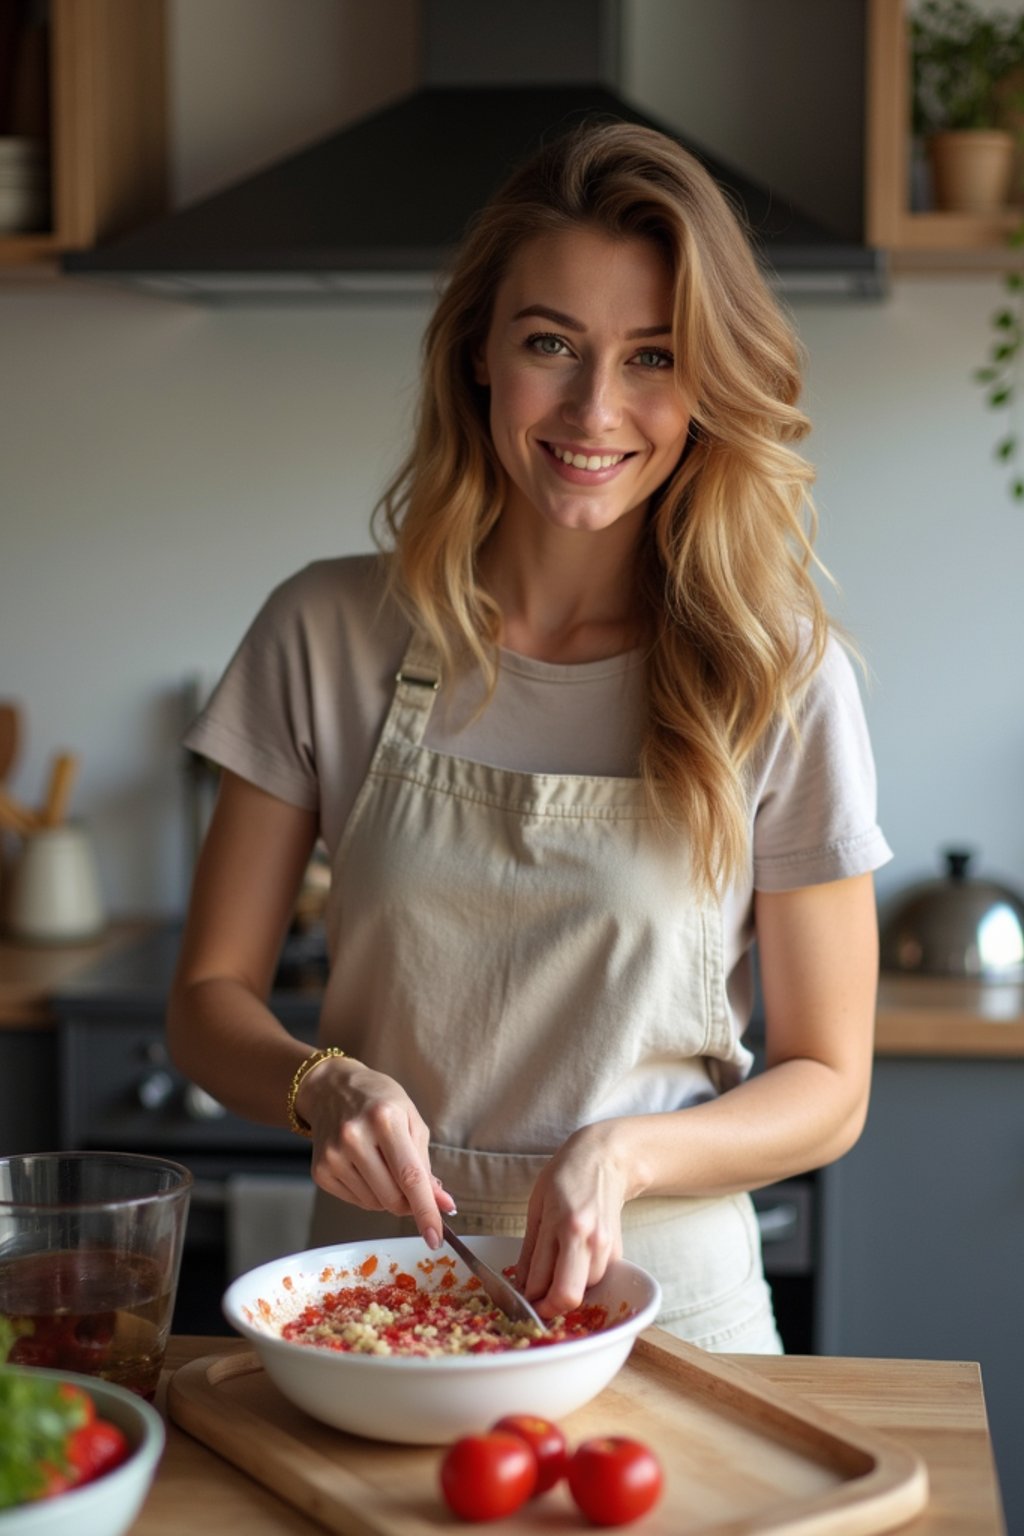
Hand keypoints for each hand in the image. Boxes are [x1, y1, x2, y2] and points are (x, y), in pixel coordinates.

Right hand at [297, 1056, 455, 1247]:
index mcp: (384, 1119)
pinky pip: (356, 1202)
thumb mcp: (410, 1119)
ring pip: (374, 1204)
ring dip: (388, 1196)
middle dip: (409, 1203)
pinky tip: (365, 1168)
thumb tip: (441, 1203)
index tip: (436, 1237)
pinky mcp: (320, 1171)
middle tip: (413, 1188)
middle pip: (392, 1197)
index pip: (410, 1176)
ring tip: (383, 1164)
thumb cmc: (378, 1100)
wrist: (331, 1089)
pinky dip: (369, 1194)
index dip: (425, 1210)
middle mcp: (354, 1137)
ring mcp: (333, 1156)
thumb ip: (426, 1164)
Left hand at [514, 1123, 631, 1319]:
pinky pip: (596, 1280)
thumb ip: (531, 1249)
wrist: (605, 1160)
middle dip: (549, 1307)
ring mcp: (606, 1246)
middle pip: (569, 1297)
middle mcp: (588, 1238)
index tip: (520, 1300)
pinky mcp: (617, 1252)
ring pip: (584, 1291)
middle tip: (536, 1301)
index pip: (543, 1280)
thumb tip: (523, 1285)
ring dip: (566, 1290)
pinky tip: (571, 1263)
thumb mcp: (537, 1206)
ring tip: (554, 1272)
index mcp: (563, 1224)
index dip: (528, 1298)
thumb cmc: (565, 1176)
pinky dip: (581, 1280)